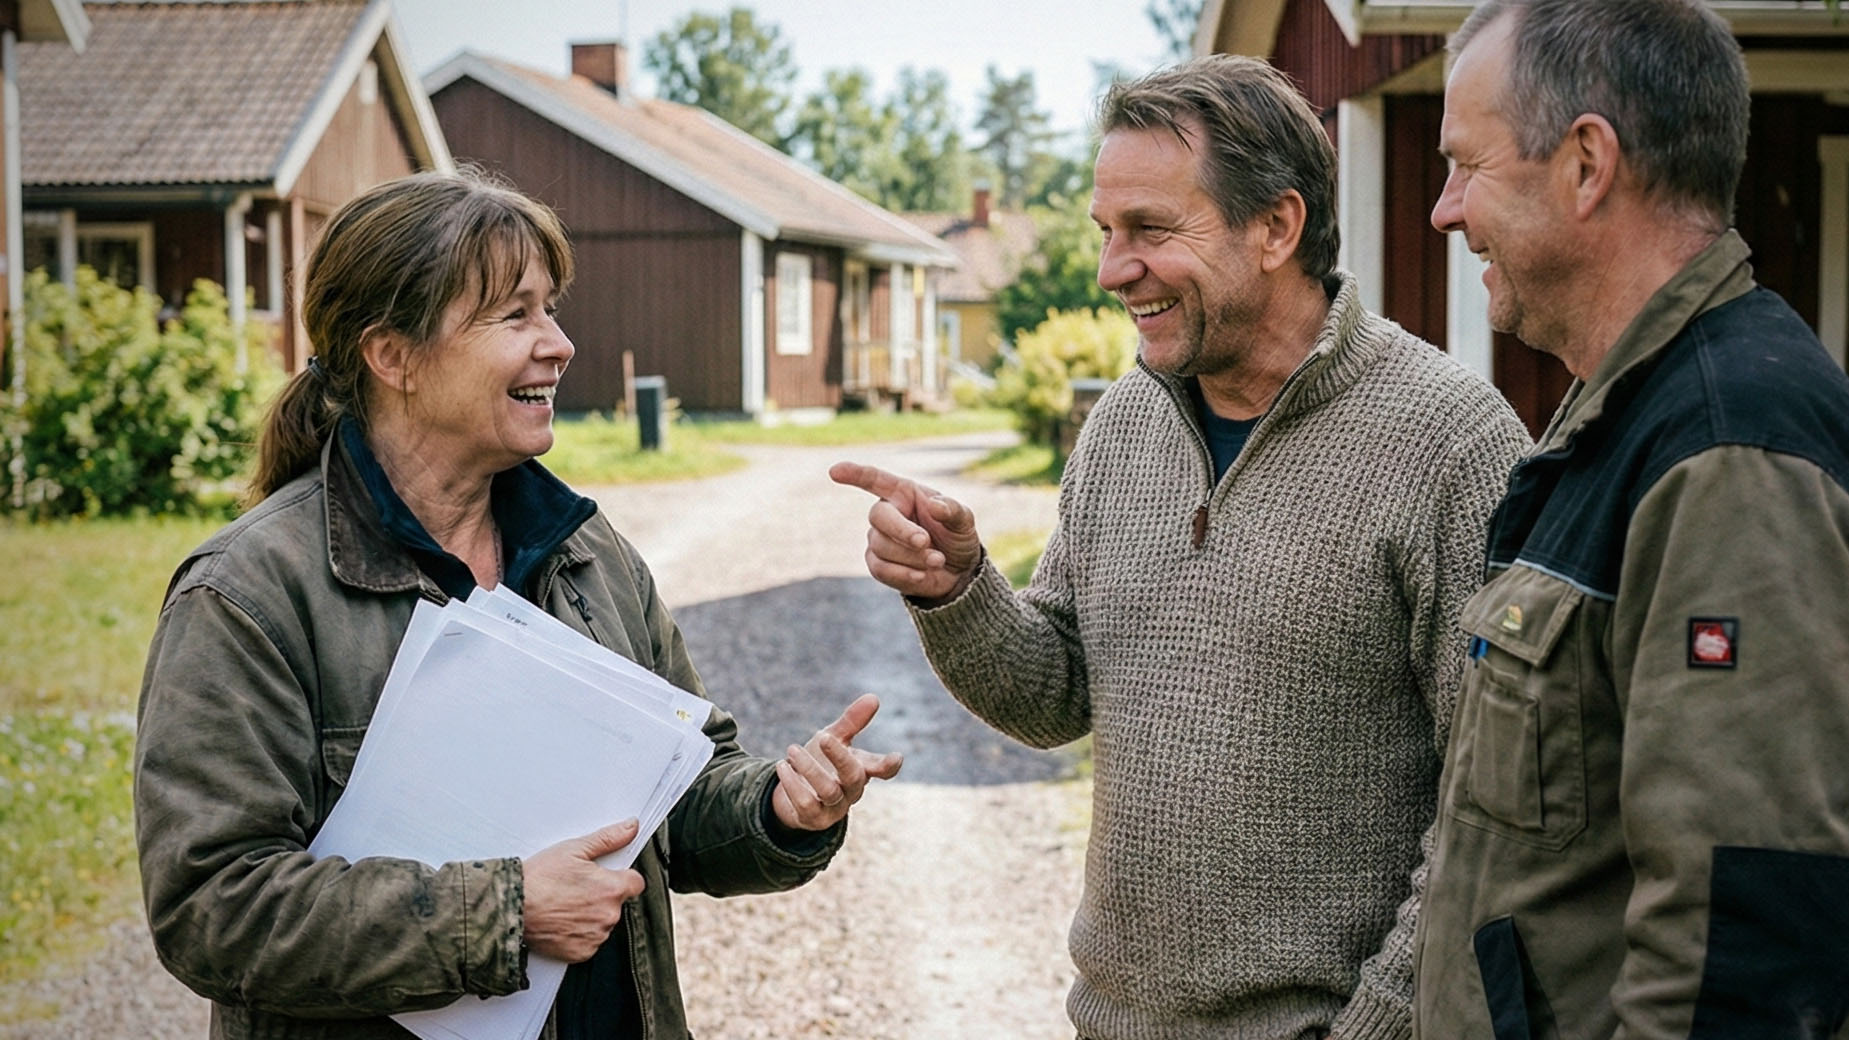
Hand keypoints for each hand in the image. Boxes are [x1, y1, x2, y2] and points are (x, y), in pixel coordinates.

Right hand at [521, 819, 646, 962]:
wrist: (511, 908)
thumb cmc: (539, 878)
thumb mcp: (574, 849)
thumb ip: (608, 838)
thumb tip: (631, 827)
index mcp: (612, 889)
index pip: (636, 883)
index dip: (622, 877)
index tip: (606, 875)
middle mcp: (608, 916)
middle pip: (617, 903)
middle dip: (602, 895)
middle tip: (576, 888)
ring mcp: (596, 936)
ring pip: (602, 923)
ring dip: (591, 915)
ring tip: (565, 904)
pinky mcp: (582, 953)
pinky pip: (589, 942)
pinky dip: (579, 933)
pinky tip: (561, 921)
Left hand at [771, 693, 903, 831]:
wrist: (791, 792)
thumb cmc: (820, 761)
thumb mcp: (834, 738)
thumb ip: (852, 721)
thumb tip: (873, 697)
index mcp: (861, 770)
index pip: (882, 770)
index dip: (888, 765)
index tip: (896, 757)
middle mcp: (851, 791)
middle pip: (854, 777)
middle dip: (839, 756)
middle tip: (822, 736)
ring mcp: (834, 808)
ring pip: (828, 791)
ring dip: (809, 769)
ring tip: (791, 749)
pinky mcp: (813, 819)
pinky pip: (805, 804)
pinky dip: (793, 785)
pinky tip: (782, 766)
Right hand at [829, 461, 982, 604]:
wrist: (957, 572)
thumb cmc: (956, 537)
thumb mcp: (963, 520)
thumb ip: (952, 510)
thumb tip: (934, 505)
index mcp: (904, 493)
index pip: (874, 479)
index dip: (854, 474)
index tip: (835, 471)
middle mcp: (887, 513)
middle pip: (878, 515)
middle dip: (901, 530)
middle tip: (925, 542)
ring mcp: (878, 539)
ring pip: (882, 546)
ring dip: (913, 556)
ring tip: (937, 560)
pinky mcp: (877, 564)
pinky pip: (881, 569)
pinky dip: (904, 574)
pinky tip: (922, 575)